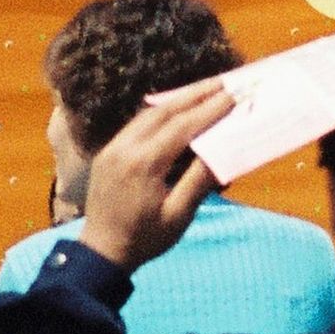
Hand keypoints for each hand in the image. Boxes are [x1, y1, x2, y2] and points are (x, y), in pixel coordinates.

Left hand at [80, 79, 232, 272]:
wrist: (102, 252)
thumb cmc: (145, 239)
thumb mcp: (178, 215)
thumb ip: (199, 181)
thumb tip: (222, 150)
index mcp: (144, 164)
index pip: (182, 126)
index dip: (209, 109)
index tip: (233, 95)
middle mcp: (125, 148)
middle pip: (164, 110)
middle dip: (196, 94)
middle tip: (223, 82)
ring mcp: (113, 148)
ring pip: (148, 113)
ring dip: (178, 100)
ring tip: (205, 90)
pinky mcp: (108, 152)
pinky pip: (136, 124)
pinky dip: (160, 113)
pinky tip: (176, 110)